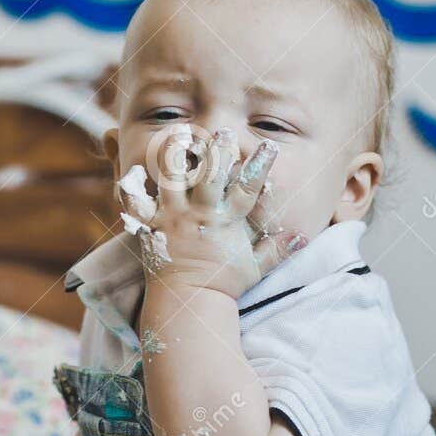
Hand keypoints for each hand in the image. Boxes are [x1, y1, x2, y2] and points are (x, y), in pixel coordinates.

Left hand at [121, 129, 304, 297]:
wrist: (188, 303)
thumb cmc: (223, 284)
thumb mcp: (255, 268)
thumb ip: (277, 249)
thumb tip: (304, 236)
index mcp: (227, 221)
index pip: (248, 187)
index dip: (260, 165)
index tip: (269, 146)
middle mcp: (200, 215)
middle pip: (210, 173)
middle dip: (218, 150)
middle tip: (223, 132)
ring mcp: (173, 218)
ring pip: (172, 177)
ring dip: (176, 154)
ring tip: (181, 134)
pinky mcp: (151, 226)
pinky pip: (136, 203)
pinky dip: (132, 187)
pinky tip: (134, 169)